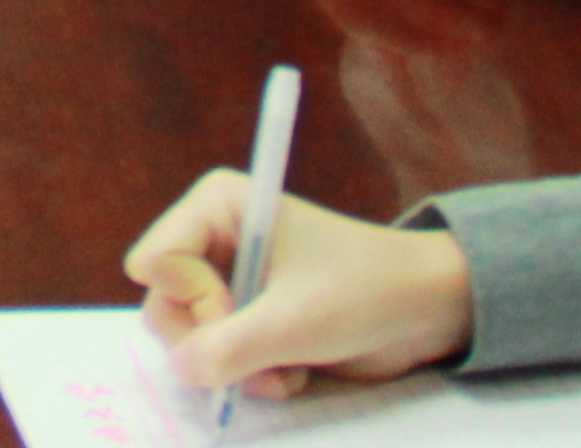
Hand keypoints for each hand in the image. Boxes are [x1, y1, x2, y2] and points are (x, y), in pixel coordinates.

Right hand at [125, 173, 475, 403]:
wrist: (425, 312)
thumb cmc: (365, 294)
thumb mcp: (294, 324)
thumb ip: (228, 348)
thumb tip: (182, 370)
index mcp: (217, 207)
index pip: (155, 262)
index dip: (191, 299)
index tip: (241, 309)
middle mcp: (214, 239)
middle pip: (164, 305)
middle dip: (212, 343)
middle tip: (262, 353)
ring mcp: (229, 280)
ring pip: (188, 339)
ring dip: (235, 367)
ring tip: (285, 368)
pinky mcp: (247, 316)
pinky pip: (216, 356)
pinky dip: (249, 374)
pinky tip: (291, 371)